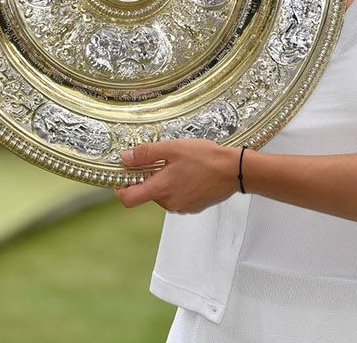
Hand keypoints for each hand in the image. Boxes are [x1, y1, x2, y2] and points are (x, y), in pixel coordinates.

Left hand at [115, 139, 239, 213]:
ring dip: (166, 182)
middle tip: (163, 161)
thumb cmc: (206, 158)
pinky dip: (179, 187)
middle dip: (150, 179)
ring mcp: (182, 207)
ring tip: (182, 166)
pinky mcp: (193, 207)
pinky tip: (192, 174)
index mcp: (160, 189)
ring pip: (164, 195)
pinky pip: (178, 198)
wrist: (235, 170)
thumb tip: (125, 158)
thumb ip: (146, 153)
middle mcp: (169, 203)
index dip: (121, 188)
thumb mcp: (173, 148)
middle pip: (147, 194)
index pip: (128, 199)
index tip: (125, 176)